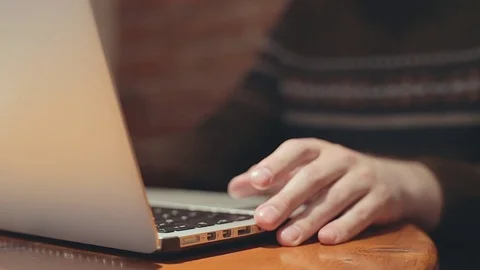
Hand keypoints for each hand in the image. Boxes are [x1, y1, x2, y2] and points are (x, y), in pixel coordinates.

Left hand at [228, 138, 441, 245]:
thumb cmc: (335, 177)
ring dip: (309, 219)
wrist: (393, 180)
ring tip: (286, 237)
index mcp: (318, 149)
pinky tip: (325, 239)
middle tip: (263, 220)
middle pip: (311, 177)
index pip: (294, 150)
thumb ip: (270, 179)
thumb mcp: (304, 171)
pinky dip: (344, 226)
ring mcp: (363, 177)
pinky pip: (361, 213)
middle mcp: (340, 159)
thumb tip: (234, 188)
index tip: (256, 181)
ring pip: (334, 198)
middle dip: (286, 199)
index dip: (275, 164)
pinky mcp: (381, 198)